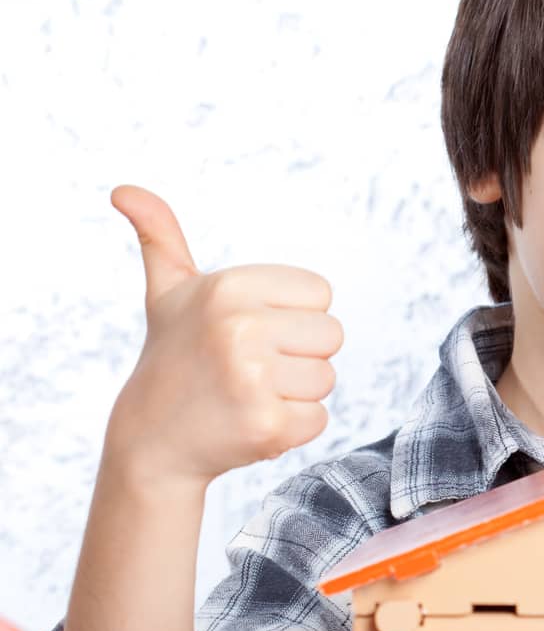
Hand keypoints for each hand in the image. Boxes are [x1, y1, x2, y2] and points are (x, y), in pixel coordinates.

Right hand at [105, 185, 344, 486]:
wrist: (151, 441)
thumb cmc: (173, 357)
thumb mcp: (168, 292)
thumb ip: (161, 237)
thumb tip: (124, 190)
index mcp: (229, 287)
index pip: (320, 293)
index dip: (293, 316)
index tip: (251, 331)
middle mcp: (240, 327)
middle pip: (331, 335)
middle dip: (298, 355)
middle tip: (249, 368)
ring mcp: (253, 378)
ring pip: (327, 379)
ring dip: (295, 393)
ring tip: (247, 395)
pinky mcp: (267, 425)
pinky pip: (318, 419)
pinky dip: (291, 427)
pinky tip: (249, 423)